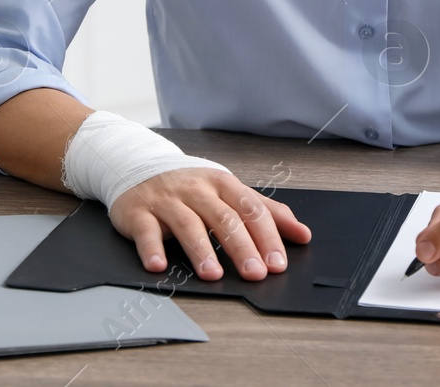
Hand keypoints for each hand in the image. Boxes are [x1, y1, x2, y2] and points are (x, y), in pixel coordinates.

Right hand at [108, 167, 311, 281]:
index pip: (250, 209)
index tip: (278, 263)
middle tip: (255, 273)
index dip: (266, 236)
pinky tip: (159, 266)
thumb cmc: (191, 186)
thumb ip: (266, 211)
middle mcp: (196, 190)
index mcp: (222, 184)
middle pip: (222, 218)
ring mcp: (166, 200)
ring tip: (213, 274)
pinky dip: (151, 249)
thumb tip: (302, 234)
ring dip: (201, 250)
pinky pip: (146, 231)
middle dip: (241, 247)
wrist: (137, 165)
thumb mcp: (229, 192)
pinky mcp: (138, 212)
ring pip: (187, 224)